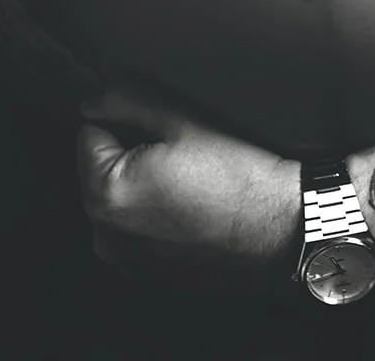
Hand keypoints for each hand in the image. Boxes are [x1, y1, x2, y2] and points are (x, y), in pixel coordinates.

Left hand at [76, 85, 299, 292]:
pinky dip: (160, 217)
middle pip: (103, 170)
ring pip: (122, 201)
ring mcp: (129, 262)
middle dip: (134, 157)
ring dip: (145, 188)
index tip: (167, 136)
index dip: (129, 124)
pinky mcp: (152, 276)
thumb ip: (124, 99)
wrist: (285, 229)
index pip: (89, 134)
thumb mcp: (181, 119)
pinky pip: (141, 230)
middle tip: (185, 160)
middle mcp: (107, 236)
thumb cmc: (240, 177)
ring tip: (193, 186)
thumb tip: (92, 102)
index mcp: (104, 195)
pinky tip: (196, 210)